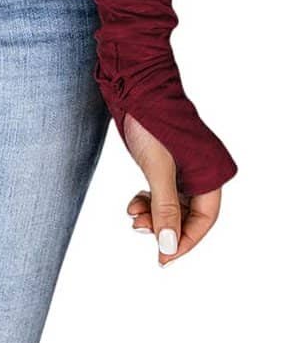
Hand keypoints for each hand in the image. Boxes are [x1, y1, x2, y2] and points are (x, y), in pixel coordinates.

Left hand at [123, 112, 221, 264]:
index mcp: (211, 172)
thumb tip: (168, 247)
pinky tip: (133, 203)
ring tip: (133, 216)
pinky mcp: (168, 161)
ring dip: (154, 214)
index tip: (163, 258)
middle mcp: (202, 171)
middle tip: (139, 230)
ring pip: (174, 204)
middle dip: (164, 226)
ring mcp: (184, 166)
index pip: (204, 219)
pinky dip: (149, 200)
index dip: (185, 241)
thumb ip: (165, 208)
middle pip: (188, 214)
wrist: (136, 84)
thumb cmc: (152, 121)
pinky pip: (164, 191)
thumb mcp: (158, 169)